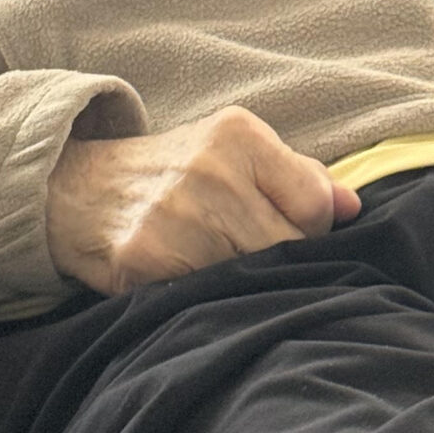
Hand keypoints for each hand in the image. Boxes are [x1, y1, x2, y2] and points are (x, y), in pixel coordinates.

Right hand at [44, 107, 360, 294]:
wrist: (81, 191)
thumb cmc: (176, 173)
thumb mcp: (235, 150)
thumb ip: (298, 176)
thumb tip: (352, 209)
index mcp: (239, 134)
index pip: (313, 206)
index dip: (308, 231)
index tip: (286, 233)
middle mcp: (209, 169)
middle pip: (284, 247)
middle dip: (277, 260)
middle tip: (248, 255)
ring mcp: (175, 215)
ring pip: (248, 277)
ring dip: (240, 284)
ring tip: (216, 265)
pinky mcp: (145, 260)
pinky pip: (204, 297)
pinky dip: (205, 298)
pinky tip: (189, 280)